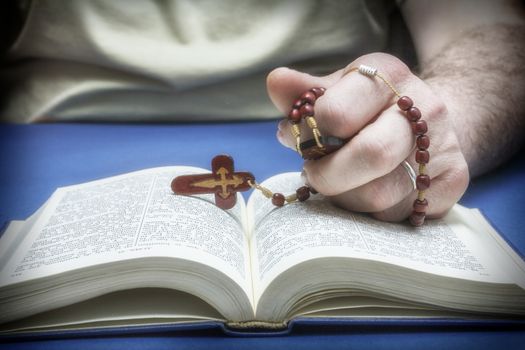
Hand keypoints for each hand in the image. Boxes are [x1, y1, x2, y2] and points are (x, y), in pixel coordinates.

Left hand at [267, 53, 468, 221]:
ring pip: (381, 195)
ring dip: (347, 197)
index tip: (304, 140)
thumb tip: (276, 82)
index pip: (336, 113)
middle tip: (314, 174)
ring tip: (340, 182)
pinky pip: (400, 215)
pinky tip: (369, 192)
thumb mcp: (336, 91)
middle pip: (371, 155)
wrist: (426, 117)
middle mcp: (424, 107)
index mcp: (387, 76)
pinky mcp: (454, 181)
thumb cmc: (367, 107)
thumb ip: (303, 93)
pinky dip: (373, 212)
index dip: (311, 136)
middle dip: (328, 176)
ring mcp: (443, 147)